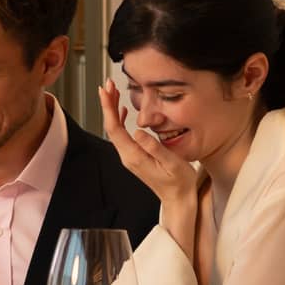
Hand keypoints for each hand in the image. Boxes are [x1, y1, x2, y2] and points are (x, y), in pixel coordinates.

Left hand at [98, 80, 197, 210]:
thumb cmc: (179, 182)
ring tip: (113, 92)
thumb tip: (138, 131)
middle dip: (108, 104)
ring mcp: (130, 157)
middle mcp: (128, 156)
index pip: (114, 128)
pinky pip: (122, 135)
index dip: (108, 108)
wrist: (178, 199)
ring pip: (115, 129)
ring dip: (113, 110)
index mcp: (134, 156)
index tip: (105, 91)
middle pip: (111, 126)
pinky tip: (124, 111)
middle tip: (107, 84)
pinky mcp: (134, 156)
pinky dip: (120, 120)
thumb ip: (154, 147)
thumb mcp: (172, 163)